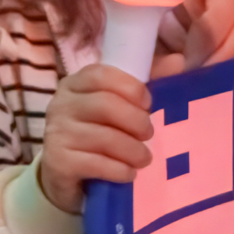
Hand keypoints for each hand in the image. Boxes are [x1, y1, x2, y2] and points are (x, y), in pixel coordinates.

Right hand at [39, 65, 154, 214]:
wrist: (70, 174)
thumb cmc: (103, 131)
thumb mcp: (124, 104)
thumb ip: (149, 81)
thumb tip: (177, 60)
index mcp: (76, 84)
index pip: (101, 74)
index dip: (131, 88)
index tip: (148, 104)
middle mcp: (60, 105)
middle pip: (105, 105)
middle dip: (137, 122)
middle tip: (148, 134)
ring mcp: (55, 133)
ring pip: (103, 137)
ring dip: (133, 150)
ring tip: (143, 158)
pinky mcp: (57, 162)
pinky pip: (96, 164)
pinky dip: (120, 170)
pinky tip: (129, 173)